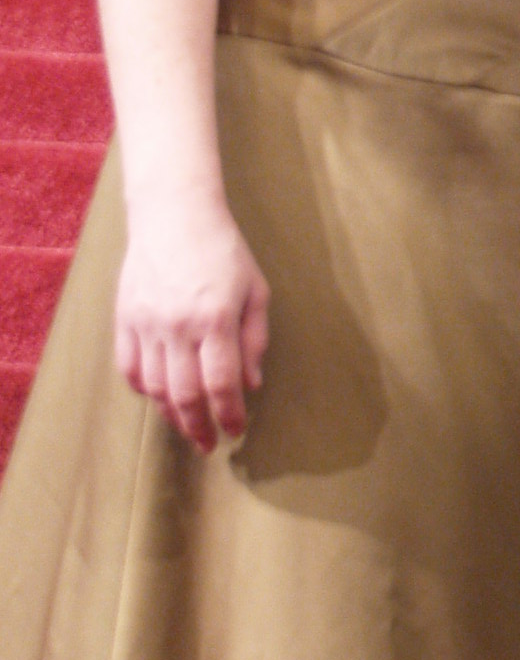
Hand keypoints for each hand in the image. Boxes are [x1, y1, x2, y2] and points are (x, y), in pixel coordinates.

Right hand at [115, 203, 269, 453]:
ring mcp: (146, 323)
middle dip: (198, 426)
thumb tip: (251, 385)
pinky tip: (158, 397)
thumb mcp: (255, 291)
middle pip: (184, 394)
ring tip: (186, 426)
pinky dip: (143, 388)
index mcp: (216, 319)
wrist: (173, 215)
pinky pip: (129, 367)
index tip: (234, 432)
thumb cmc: (224, 251)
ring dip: (170, 413)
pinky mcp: (124, 318)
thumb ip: (254, 340)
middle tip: (208, 444)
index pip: (221, 384)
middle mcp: (178, 325)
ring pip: (155, 386)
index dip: (228, 415)